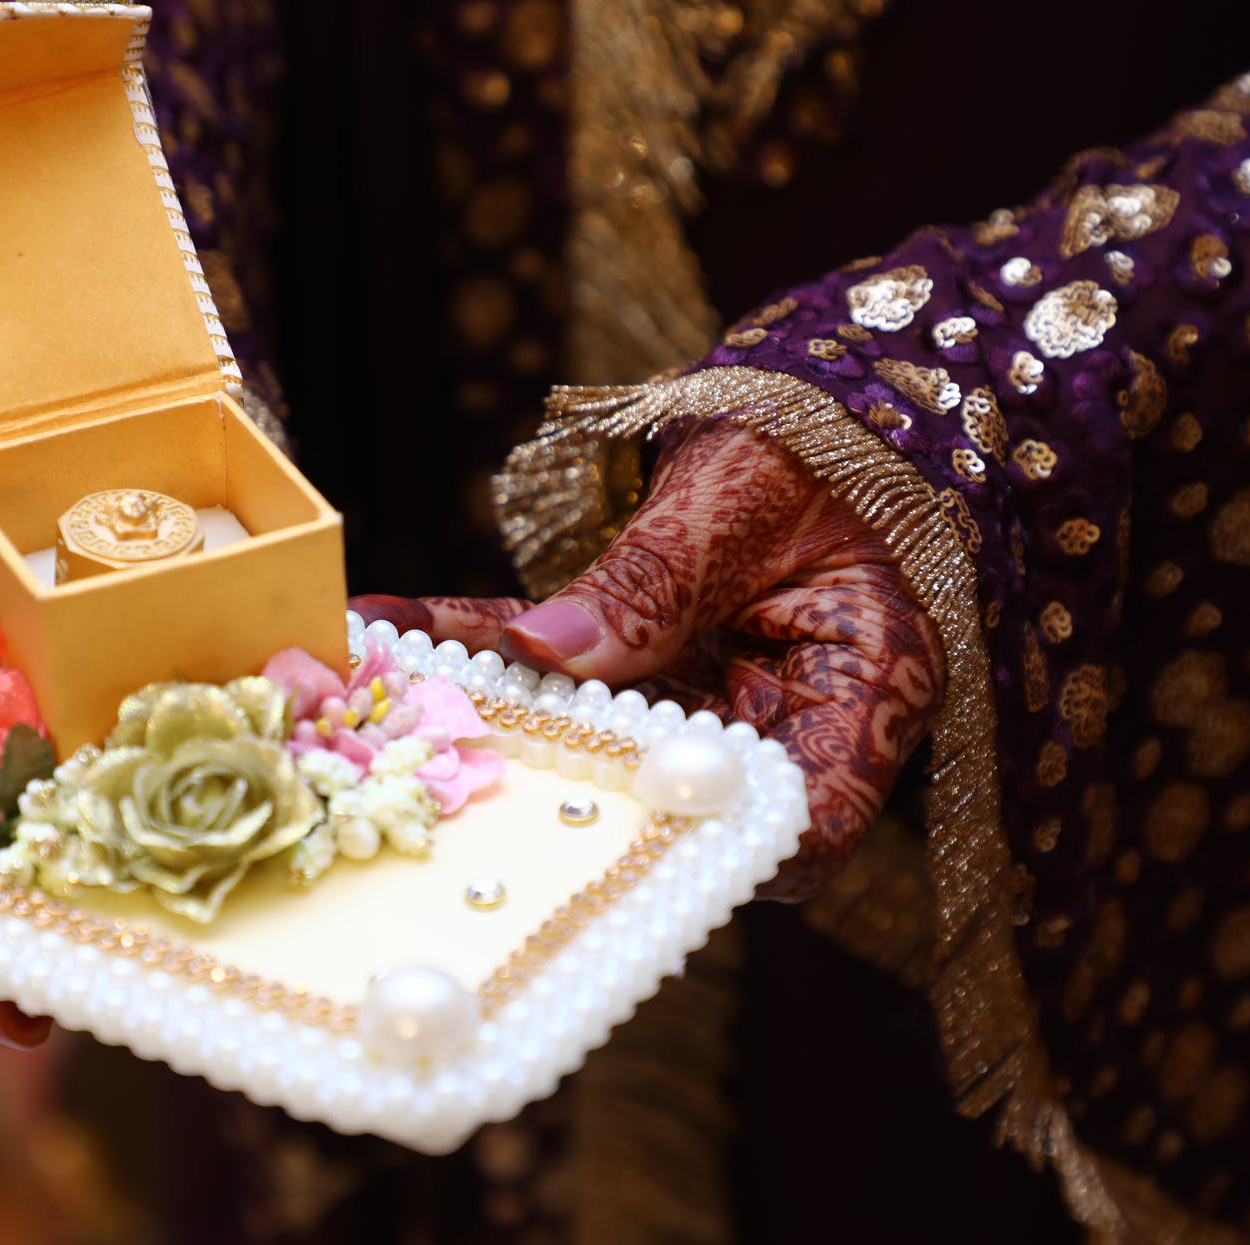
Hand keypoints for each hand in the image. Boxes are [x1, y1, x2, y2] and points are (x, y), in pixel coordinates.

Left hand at [353, 421, 943, 900]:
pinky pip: (565, 669)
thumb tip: (547, 650)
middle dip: (573, 789)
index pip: (810, 815)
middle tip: (454, 767)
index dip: (721, 844)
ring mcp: (710, 697)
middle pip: (688, 794)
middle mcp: (786, 716)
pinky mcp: (649, 665)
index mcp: (865, 688)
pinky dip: (486, 645)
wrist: (808, 406)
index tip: (617, 832)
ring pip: (604, 736)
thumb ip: (653, 583)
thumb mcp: (737, 501)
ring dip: (501, 714)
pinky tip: (389, 621)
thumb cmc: (810, 442)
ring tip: (384, 686)